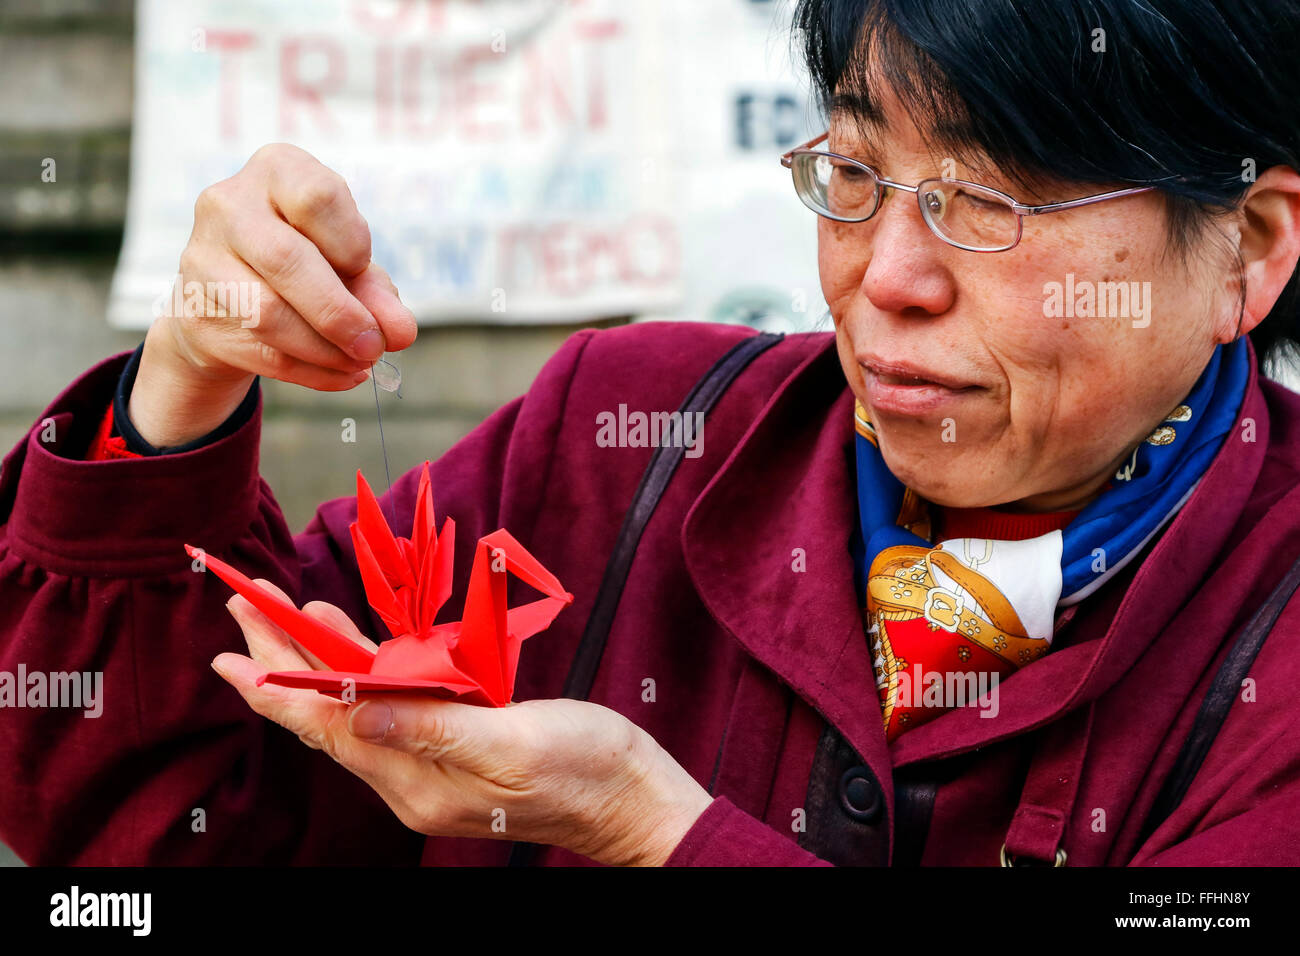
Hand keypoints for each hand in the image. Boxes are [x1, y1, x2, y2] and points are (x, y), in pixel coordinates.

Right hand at [132, 143, 417, 446]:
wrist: (235, 295)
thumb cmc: (308, 263)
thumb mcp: (349, 266)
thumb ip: (378, 293)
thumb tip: (400, 333)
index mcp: (276, 171)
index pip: (317, 197)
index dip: (350, 242)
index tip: (361, 268)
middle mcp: (229, 205)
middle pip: (286, 259)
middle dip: (340, 312)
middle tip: (374, 345)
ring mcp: (201, 258)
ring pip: (267, 314)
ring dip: (326, 350)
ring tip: (361, 362)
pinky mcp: (194, 313)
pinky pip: (261, 352)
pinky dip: (313, 373)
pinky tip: (342, 374)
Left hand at [213, 580, 712, 865]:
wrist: (632, 800)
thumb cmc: (585, 770)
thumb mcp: (511, 742)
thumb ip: (430, 727)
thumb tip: (351, 711)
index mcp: (416, 780)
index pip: (326, 724)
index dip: (276, 683)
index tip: (232, 647)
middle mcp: (411, 777)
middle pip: (327, 714)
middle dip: (280, 662)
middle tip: (242, 612)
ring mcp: (432, 764)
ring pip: (355, 707)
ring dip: (316, 662)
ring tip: (284, 620)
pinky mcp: (456, 747)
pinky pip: (392, 706)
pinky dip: (365, 671)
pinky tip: (357, 649)